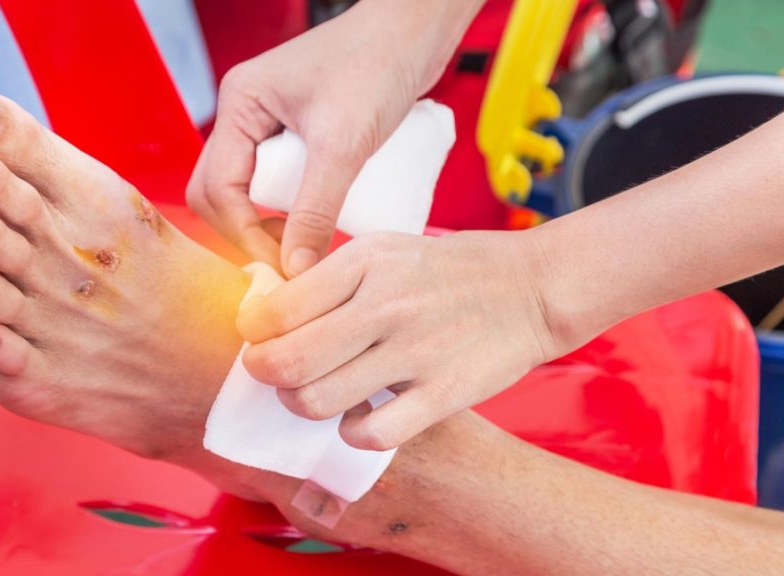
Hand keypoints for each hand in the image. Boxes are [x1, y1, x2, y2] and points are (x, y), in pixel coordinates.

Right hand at [187, 1, 460, 275]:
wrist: (417, 31)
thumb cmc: (378, 65)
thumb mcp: (343, 144)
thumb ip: (316, 208)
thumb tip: (294, 269)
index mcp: (239, 104)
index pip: (217, 188)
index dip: (244, 234)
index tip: (281, 267)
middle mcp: (247, 113)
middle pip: (223, 192)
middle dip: (248, 232)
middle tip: (289, 260)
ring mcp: (272, 123)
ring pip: (252, 189)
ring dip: (271, 223)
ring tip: (307, 246)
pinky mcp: (303, 132)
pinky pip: (284, 181)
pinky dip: (294, 207)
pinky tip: (320, 224)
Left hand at [236, 231, 564, 449]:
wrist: (531, 288)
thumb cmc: (445, 272)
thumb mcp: (384, 251)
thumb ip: (327, 278)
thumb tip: (263, 309)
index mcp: (365, 262)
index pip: (276, 307)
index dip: (252, 331)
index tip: (258, 337)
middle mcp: (387, 304)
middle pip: (286, 360)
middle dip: (262, 373)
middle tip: (271, 371)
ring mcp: (416, 352)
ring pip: (318, 401)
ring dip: (302, 404)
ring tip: (314, 392)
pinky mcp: (443, 393)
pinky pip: (371, 433)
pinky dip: (352, 432)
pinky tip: (359, 416)